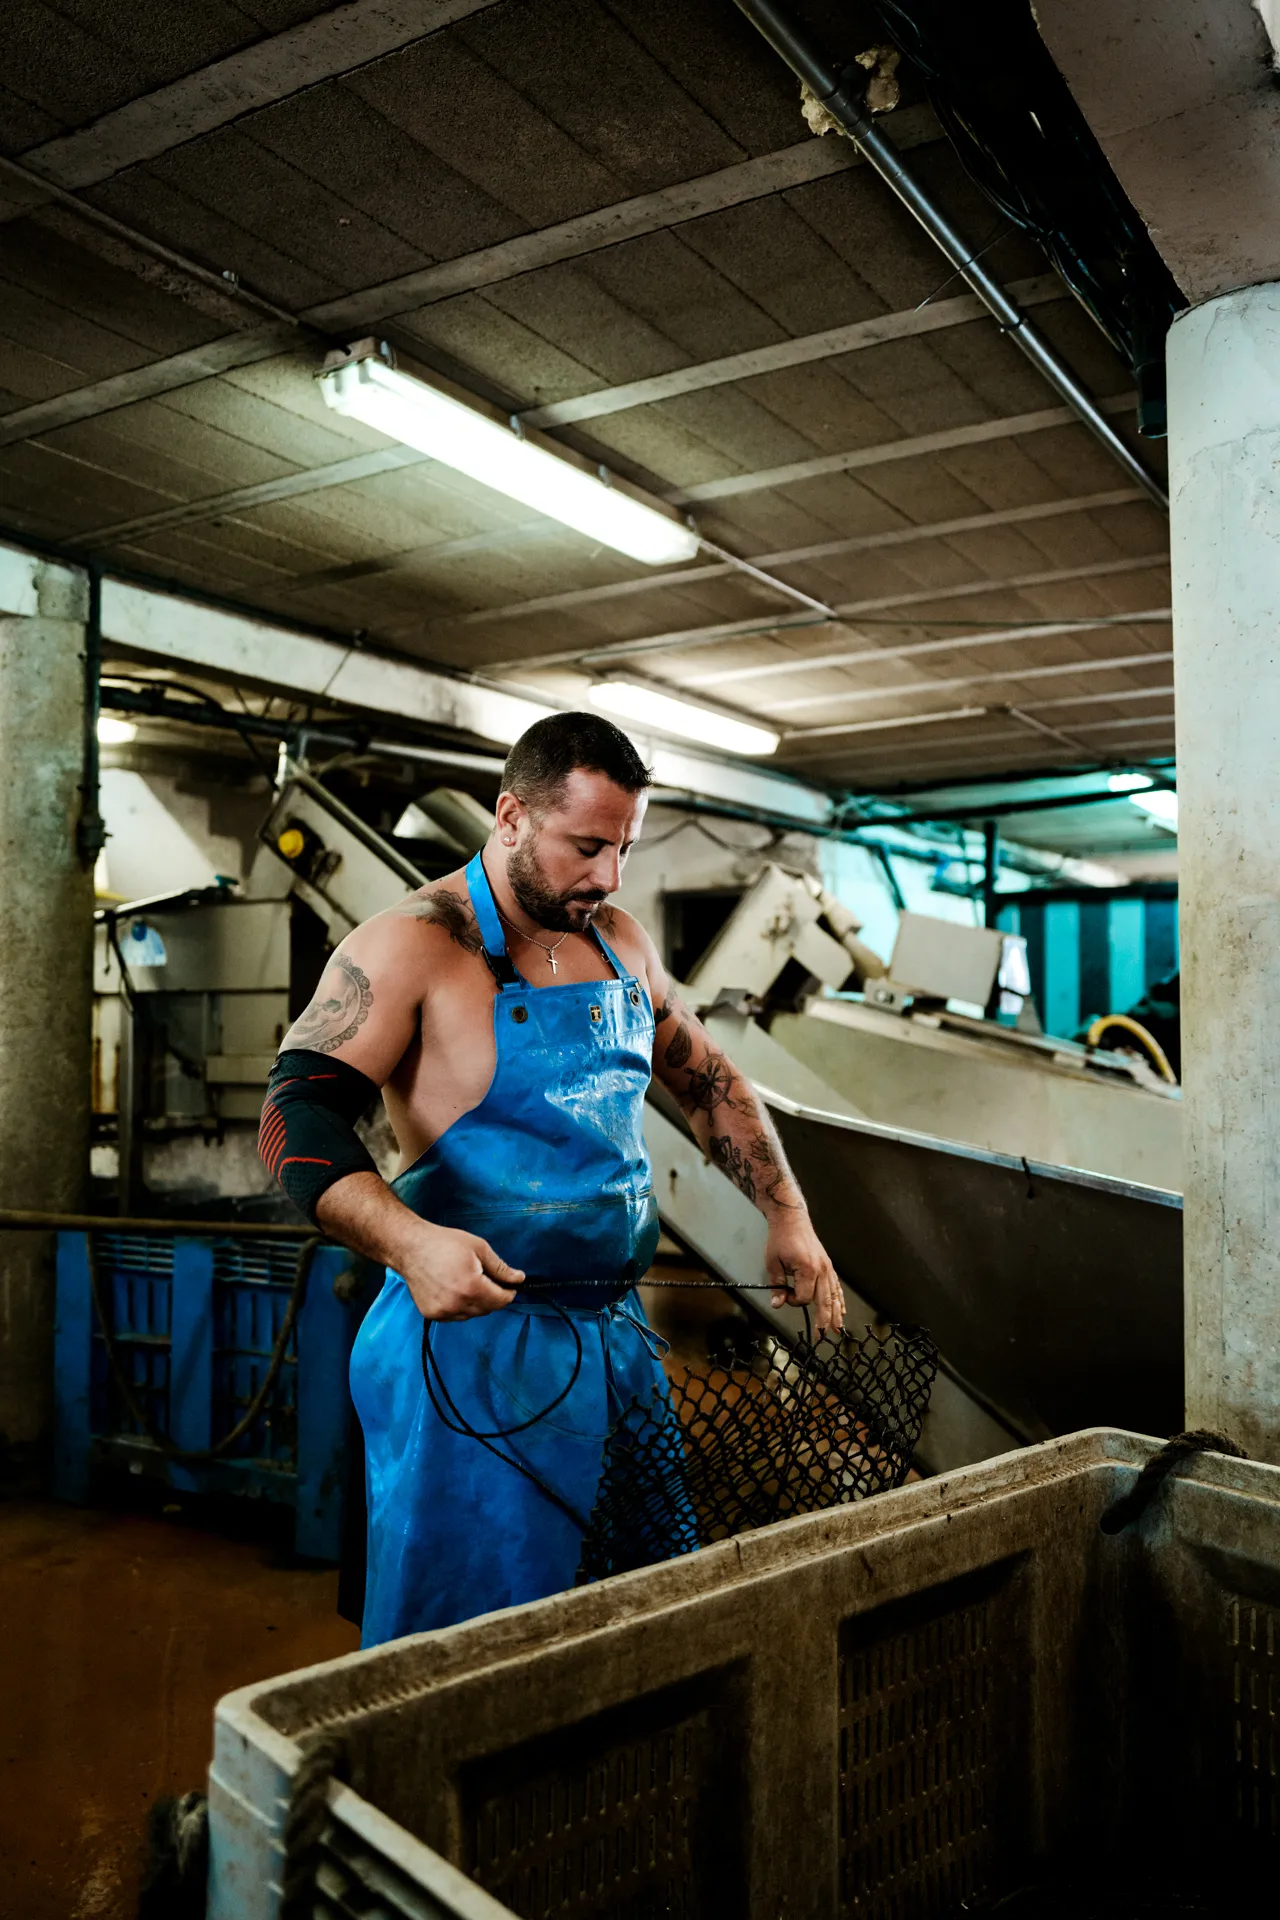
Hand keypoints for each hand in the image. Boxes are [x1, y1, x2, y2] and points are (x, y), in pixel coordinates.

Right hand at [393, 1220, 523, 1320]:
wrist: (410, 1248)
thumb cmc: (445, 1243)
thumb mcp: (479, 1248)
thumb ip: (500, 1268)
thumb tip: (519, 1279)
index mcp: (472, 1288)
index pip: (502, 1301)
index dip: (508, 1291)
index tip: (508, 1283)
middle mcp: (458, 1305)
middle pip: (488, 1309)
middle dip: (493, 1296)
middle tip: (485, 1278)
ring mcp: (443, 1312)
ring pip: (472, 1314)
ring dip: (476, 1302)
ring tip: (467, 1282)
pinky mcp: (432, 1315)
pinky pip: (455, 1316)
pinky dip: (459, 1306)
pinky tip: (453, 1289)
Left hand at [765, 1213, 844, 1334]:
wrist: (791, 1219)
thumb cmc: (780, 1238)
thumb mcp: (772, 1262)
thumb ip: (776, 1284)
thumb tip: (777, 1304)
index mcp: (807, 1269)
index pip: (804, 1297)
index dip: (794, 1301)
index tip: (785, 1295)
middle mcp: (821, 1269)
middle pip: (824, 1301)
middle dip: (824, 1321)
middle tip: (822, 1336)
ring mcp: (827, 1267)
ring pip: (834, 1295)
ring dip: (836, 1313)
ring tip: (838, 1329)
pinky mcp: (827, 1265)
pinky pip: (836, 1286)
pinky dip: (839, 1299)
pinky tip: (841, 1310)